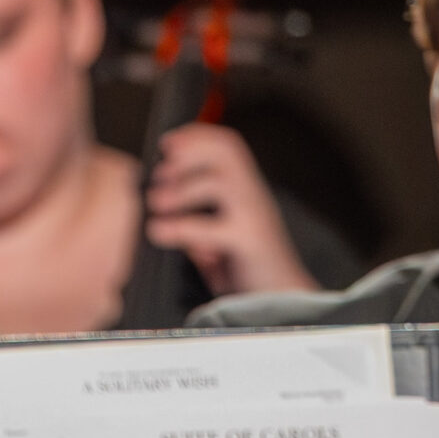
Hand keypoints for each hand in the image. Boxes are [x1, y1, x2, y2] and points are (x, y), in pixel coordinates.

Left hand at [144, 124, 317, 297]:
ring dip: (182, 188)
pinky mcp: (251, 243)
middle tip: (161, 172)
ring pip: (221, 182)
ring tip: (157, 202)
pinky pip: (215, 227)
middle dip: (190, 154)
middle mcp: (254, 196)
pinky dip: (181, 226)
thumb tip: (157, 205)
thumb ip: (194, 219)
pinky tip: (160, 231)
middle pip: (227, 152)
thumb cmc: (248, 268)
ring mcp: (256, 217)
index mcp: (246, 190)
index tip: (167, 142)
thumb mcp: (216, 237)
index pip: (228, 145)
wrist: (281, 301)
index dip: (197, 136)